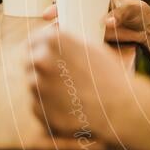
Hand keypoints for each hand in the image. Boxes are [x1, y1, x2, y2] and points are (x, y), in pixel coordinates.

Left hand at [27, 24, 134, 144]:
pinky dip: (49, 106)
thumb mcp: (90, 48)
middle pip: (30, 63)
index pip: (33, 41)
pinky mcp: (38, 109)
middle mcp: (41, 60)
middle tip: (65, 78)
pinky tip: (71, 106)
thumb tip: (49, 42)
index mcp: (54, 40)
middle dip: (43, 69)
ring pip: (34, 85)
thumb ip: (65, 44)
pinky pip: (38, 105)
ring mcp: (37, 86)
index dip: (42, 48)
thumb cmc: (109, 76)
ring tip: (73, 93)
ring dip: (47, 88)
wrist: (119, 107)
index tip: (50, 56)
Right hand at [42, 0, 149, 47]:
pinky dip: (69, 35)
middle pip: (68, 4)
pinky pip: (78, 32)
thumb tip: (106, 22)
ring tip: (51, 30)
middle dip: (55, 8)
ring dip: (59, 23)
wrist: (144, 28)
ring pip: (70, 19)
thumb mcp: (130, 9)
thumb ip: (118, 14)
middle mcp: (90, 5)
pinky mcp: (93, 31)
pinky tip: (60, 40)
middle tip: (47, 15)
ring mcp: (90, 18)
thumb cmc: (137, 12)